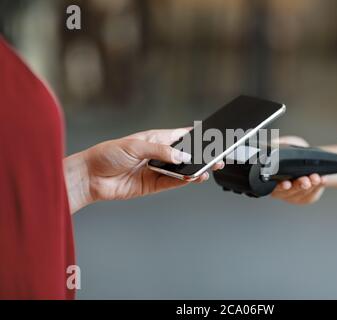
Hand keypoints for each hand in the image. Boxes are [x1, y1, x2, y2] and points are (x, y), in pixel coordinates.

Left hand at [64, 128, 223, 213]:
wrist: (90, 177)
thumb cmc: (107, 154)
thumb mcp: (135, 146)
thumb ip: (161, 151)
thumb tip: (183, 155)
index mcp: (155, 139)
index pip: (180, 136)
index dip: (195, 136)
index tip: (211, 136)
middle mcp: (158, 155)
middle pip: (184, 155)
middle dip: (200, 156)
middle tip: (217, 156)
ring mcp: (156, 171)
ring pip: (181, 170)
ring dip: (195, 170)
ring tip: (209, 168)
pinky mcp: (153, 185)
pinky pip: (173, 183)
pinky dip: (184, 182)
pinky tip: (194, 178)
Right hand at [270, 136, 326, 204]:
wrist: (307, 160)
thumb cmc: (293, 154)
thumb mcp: (283, 144)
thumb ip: (276, 144)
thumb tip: (272, 144)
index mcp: (271, 180)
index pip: (273, 187)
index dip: (279, 186)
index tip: (286, 184)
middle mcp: (282, 191)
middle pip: (289, 192)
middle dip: (298, 185)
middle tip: (305, 181)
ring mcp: (294, 196)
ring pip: (302, 193)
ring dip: (310, 185)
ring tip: (315, 177)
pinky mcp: (306, 197)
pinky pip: (313, 194)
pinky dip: (318, 187)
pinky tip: (322, 180)